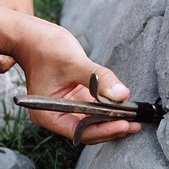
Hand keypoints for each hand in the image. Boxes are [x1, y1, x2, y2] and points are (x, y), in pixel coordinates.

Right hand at [17, 18, 141, 144]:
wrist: (32, 36)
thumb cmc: (45, 48)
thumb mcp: (74, 62)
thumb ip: (100, 79)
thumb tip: (122, 95)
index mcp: (47, 113)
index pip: (78, 130)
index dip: (102, 130)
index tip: (124, 124)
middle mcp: (55, 115)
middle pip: (87, 131)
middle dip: (110, 128)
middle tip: (135, 124)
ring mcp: (65, 109)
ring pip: (92, 123)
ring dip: (112, 121)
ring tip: (135, 119)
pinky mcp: (74, 100)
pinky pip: (93, 111)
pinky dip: (108, 111)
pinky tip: (125, 108)